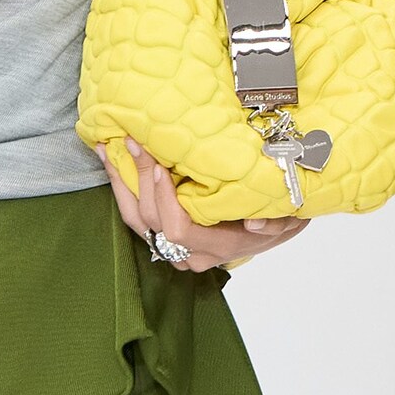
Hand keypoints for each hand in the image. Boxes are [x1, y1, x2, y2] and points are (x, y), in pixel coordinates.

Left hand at [100, 141, 308, 272]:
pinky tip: (111, 158)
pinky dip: (123, 187)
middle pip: (152, 222)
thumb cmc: (279, 214)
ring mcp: (174, 248)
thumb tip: (254, 224)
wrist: (269, 227)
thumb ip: (275, 223)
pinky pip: (137, 216)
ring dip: (121, 183)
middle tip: (132, 141)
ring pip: (137, 221)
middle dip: (140, 179)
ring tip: (107, 148)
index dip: (165, 201)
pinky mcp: (164, 236)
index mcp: (219, 246)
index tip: (162, 167)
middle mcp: (191, 253)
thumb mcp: (288, 216)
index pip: (178, 230)